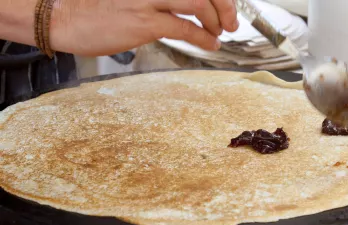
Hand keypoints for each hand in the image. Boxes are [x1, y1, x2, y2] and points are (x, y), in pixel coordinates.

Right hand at [0, 0, 238, 55]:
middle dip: (223, 6)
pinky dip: (203, 38)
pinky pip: (184, 28)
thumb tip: (191, 9)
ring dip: (215, 21)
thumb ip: (162, 0)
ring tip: (219, 34)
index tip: (226, 10)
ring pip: (197, 3)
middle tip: (230, 23)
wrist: (65, 18)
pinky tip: (210, 45)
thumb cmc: (100, 10)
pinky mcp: (143, 21)